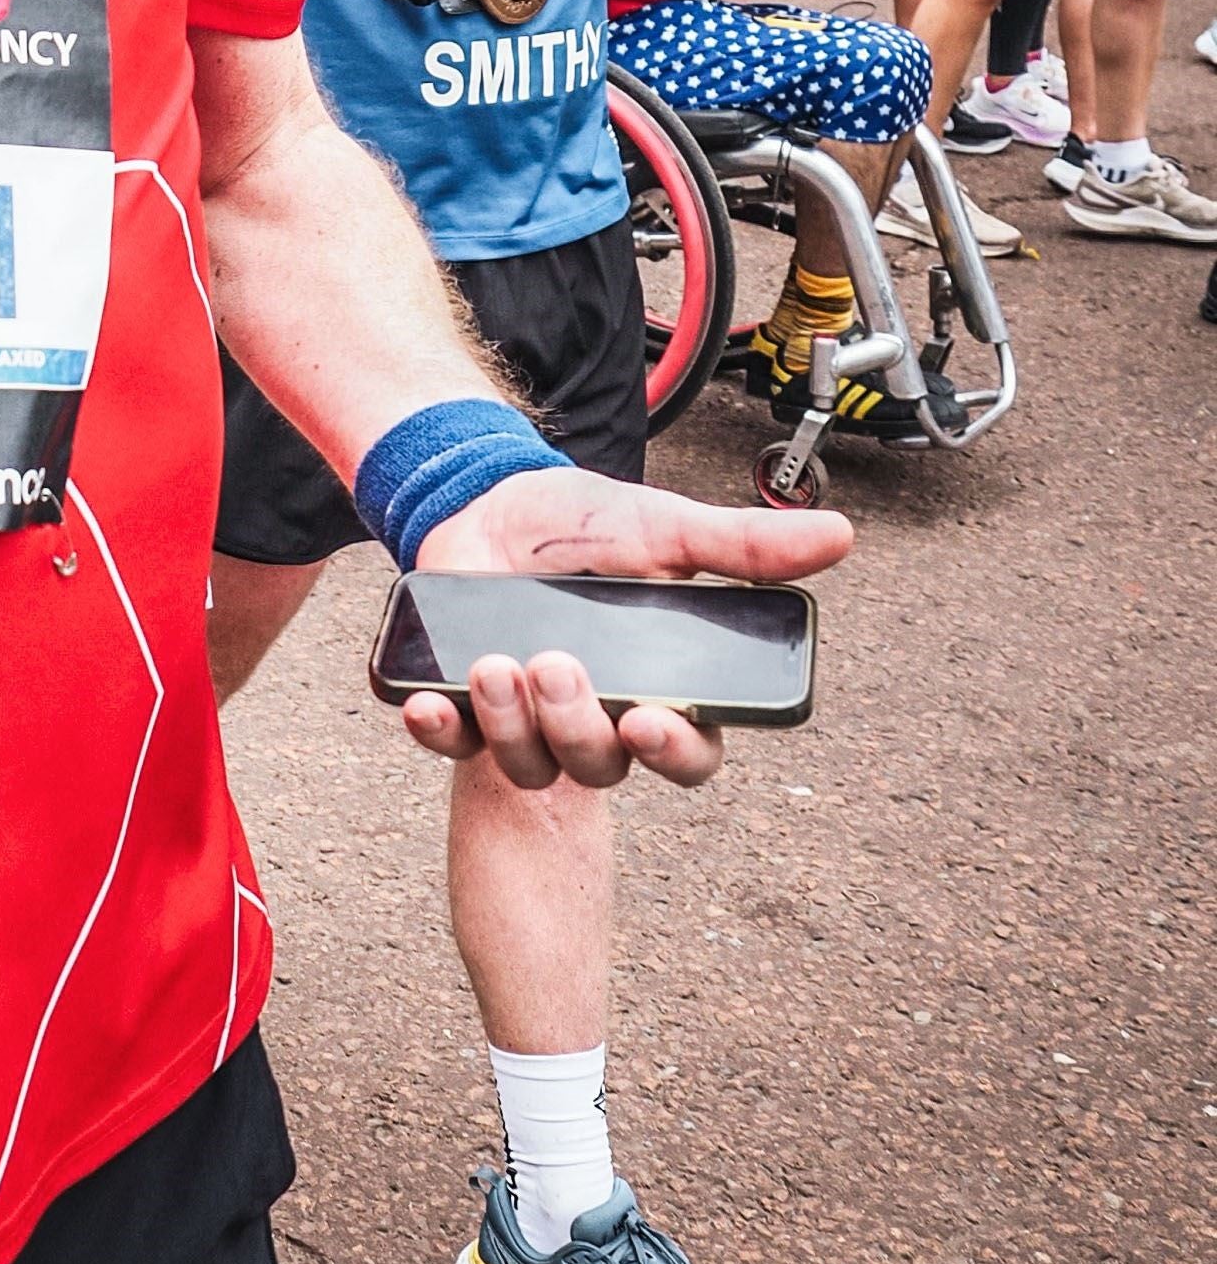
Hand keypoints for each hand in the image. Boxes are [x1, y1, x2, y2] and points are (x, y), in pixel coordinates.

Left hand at [397, 462, 848, 791]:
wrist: (486, 497)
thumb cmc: (582, 523)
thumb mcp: (662, 528)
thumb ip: (741, 548)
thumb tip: (840, 535)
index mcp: (658, 690)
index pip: (688, 755)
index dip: (675, 754)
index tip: (650, 722)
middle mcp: (597, 718)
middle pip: (603, 766)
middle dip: (579, 728)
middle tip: (555, 668)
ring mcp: (528, 721)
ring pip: (530, 764)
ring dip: (511, 724)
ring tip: (495, 663)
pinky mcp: (466, 710)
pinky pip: (454, 744)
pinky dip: (438, 731)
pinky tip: (423, 706)